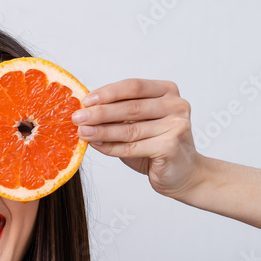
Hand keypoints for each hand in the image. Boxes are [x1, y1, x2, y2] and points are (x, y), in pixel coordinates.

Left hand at [71, 79, 205, 199]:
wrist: (182, 174)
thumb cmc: (157, 146)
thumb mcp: (138, 124)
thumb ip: (119, 115)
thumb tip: (86, 110)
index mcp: (167, 91)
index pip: (133, 86)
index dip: (108, 93)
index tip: (85, 100)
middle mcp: (176, 105)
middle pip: (131, 107)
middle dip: (100, 113)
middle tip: (77, 117)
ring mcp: (176, 125)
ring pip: (130, 129)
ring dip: (102, 131)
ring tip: (82, 132)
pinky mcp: (171, 147)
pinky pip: (133, 147)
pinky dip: (111, 148)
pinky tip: (96, 146)